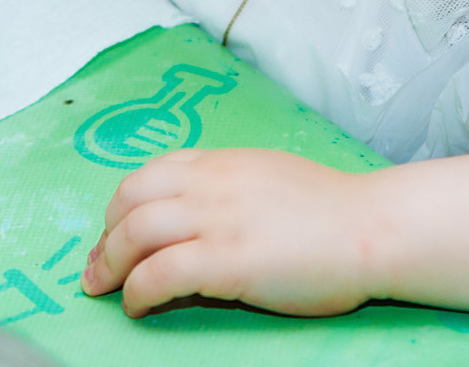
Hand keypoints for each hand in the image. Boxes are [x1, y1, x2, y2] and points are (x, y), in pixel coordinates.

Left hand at [81, 148, 376, 316]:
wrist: (371, 227)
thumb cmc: (331, 210)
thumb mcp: (268, 176)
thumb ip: (229, 185)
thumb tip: (198, 209)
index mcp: (220, 163)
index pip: (151, 172)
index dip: (124, 204)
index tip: (114, 230)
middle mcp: (210, 185)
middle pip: (130, 199)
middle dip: (105, 234)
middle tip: (97, 265)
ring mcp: (216, 221)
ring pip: (135, 233)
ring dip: (109, 263)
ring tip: (103, 288)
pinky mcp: (225, 261)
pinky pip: (159, 274)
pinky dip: (136, 290)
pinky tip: (137, 306)